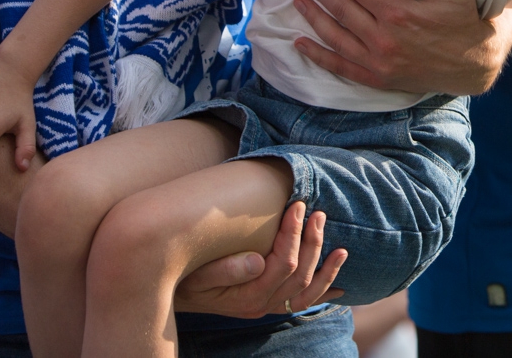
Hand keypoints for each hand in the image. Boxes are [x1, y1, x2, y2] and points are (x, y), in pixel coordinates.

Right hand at [174, 200, 345, 316]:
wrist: (170, 292)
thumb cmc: (182, 275)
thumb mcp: (197, 271)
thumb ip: (226, 269)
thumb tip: (258, 261)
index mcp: (247, 295)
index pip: (284, 264)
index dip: (294, 234)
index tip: (297, 206)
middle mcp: (260, 305)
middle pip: (300, 275)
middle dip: (312, 242)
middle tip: (317, 212)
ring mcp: (265, 306)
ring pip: (306, 293)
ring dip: (325, 268)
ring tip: (341, 248)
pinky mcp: (267, 303)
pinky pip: (300, 302)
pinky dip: (322, 291)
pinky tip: (341, 287)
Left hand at [292, 0, 511, 94]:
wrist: (473, 65)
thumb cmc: (464, 23)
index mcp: (399, 13)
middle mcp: (383, 38)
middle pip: (340, 7)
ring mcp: (377, 62)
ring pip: (335, 35)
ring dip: (313, 16)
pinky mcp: (377, 78)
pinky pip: (341, 67)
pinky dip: (318, 56)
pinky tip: (300, 43)